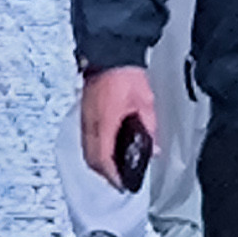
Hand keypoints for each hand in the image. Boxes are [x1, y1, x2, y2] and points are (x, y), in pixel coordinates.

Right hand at [78, 64, 157, 185]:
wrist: (110, 53)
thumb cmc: (126, 74)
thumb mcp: (146, 103)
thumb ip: (149, 130)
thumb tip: (153, 149)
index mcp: (105, 122)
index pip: (104, 159)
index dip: (113, 176)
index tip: (122, 184)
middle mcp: (90, 123)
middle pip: (91, 159)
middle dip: (104, 174)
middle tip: (118, 180)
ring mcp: (85, 117)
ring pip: (86, 150)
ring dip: (98, 163)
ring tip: (114, 167)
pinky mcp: (84, 112)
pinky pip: (86, 139)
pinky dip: (94, 149)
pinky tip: (106, 148)